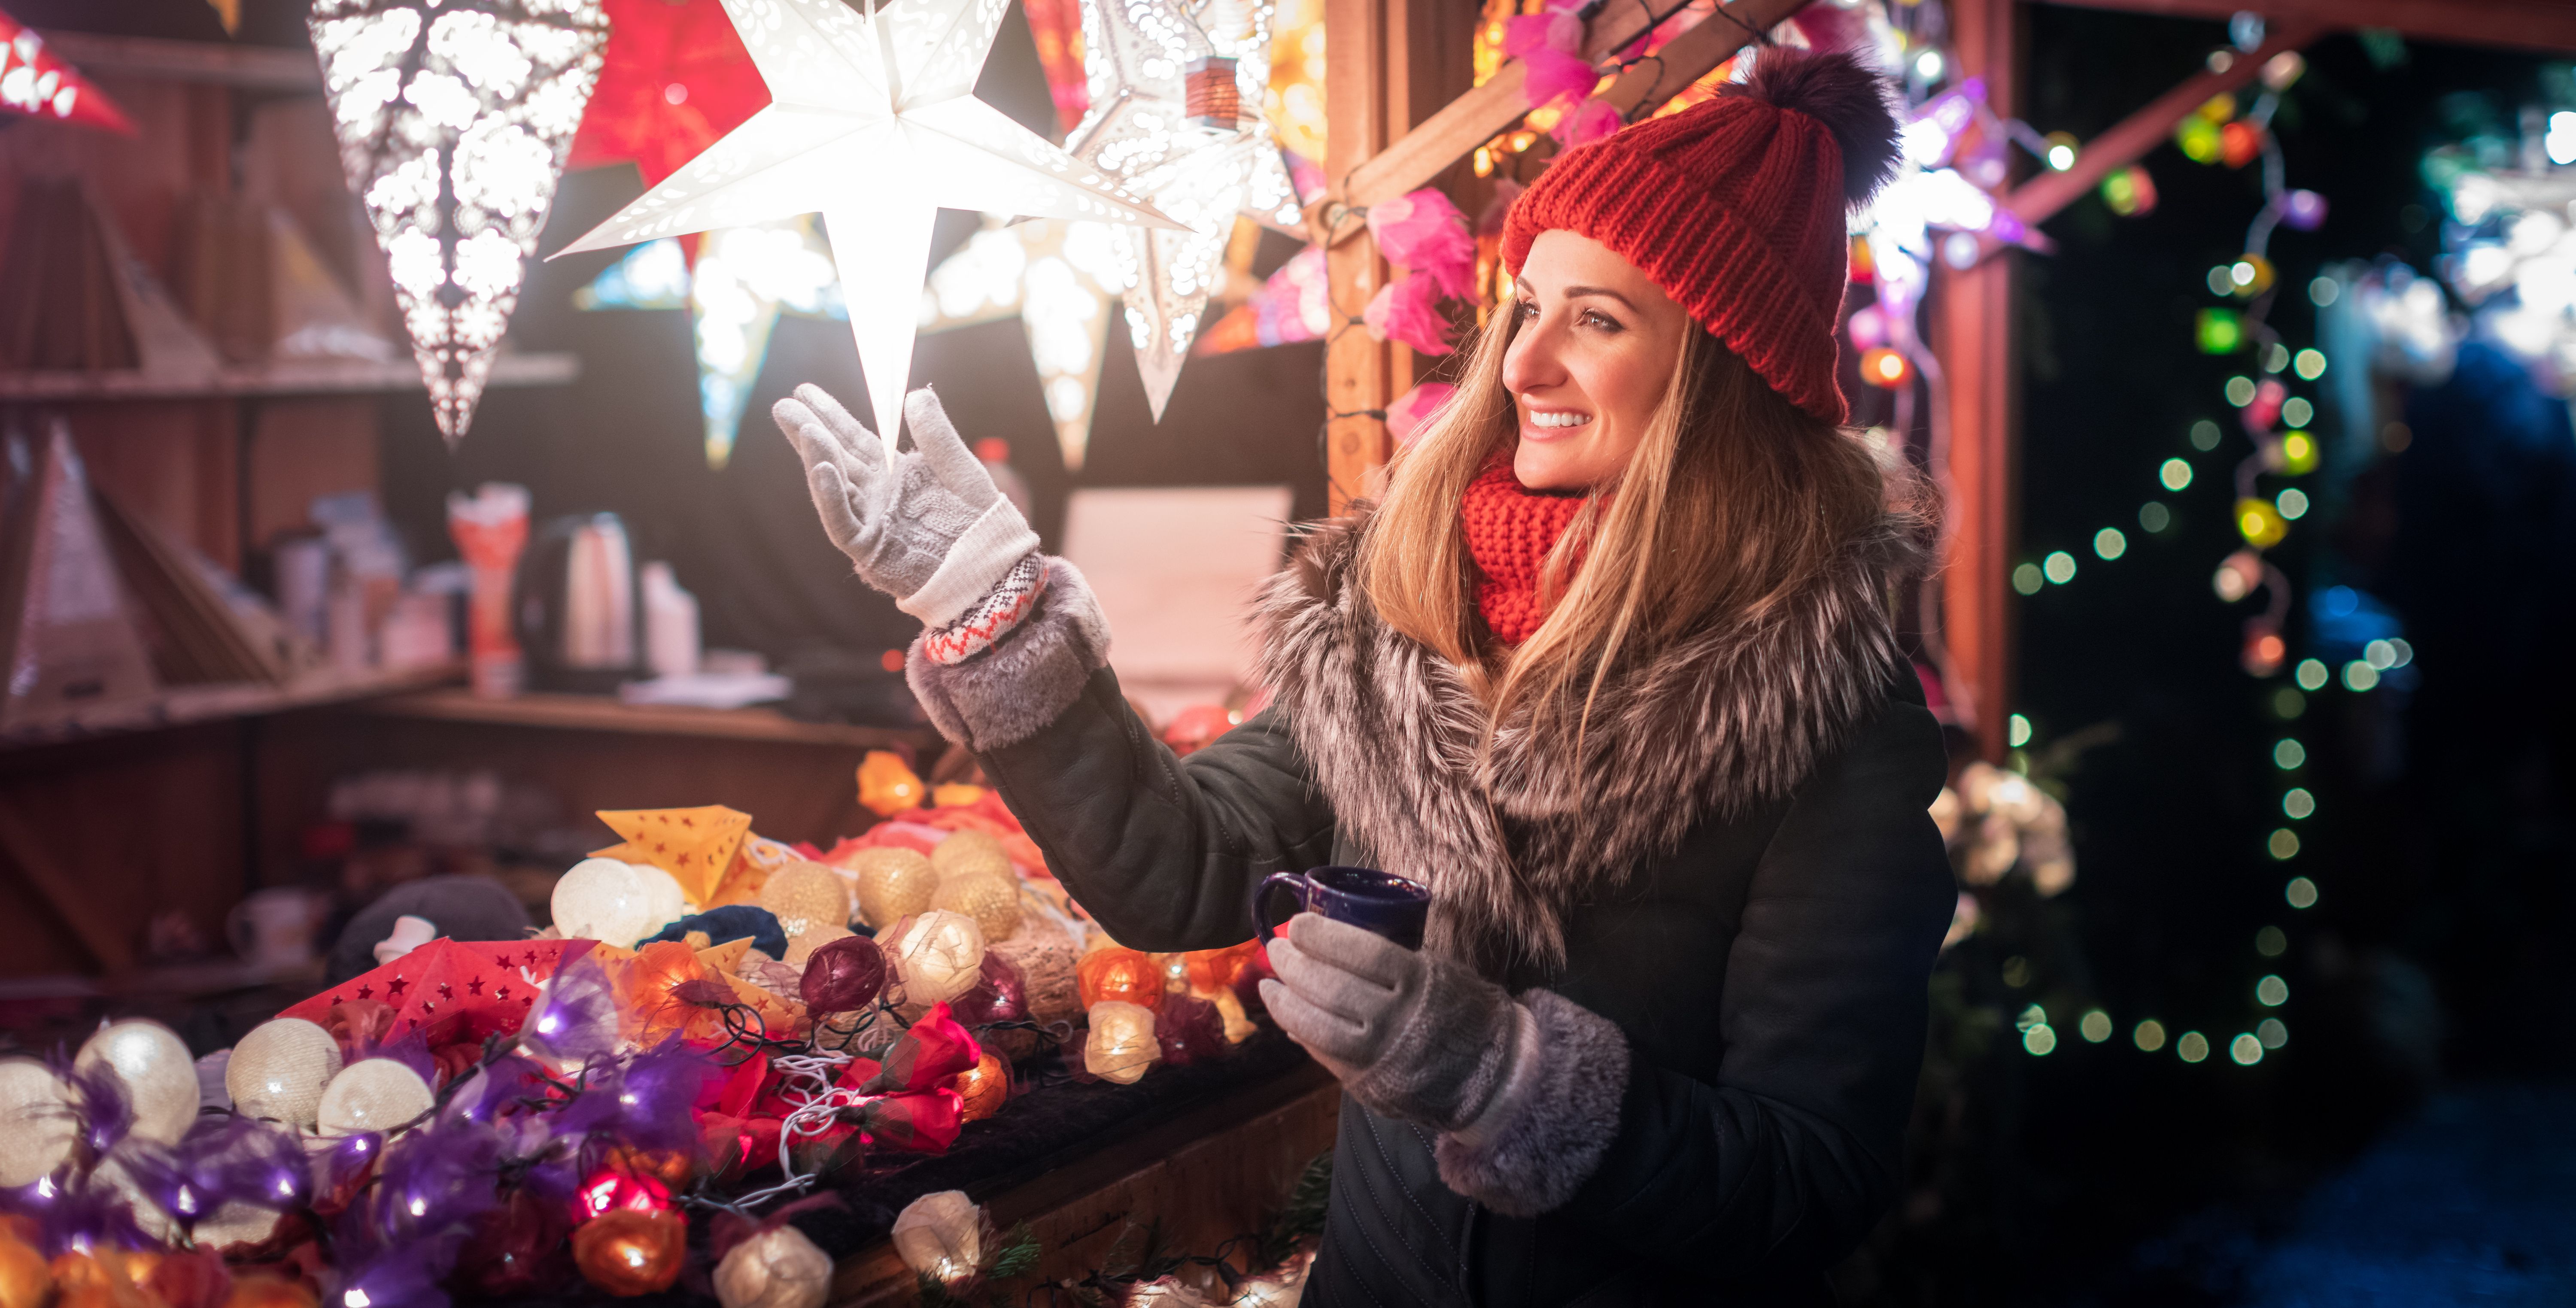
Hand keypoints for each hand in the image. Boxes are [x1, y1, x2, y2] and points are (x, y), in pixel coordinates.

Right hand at [772, 385, 1037, 626]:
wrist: (991, 569)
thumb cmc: (980, 523)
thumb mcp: (961, 471)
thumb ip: (938, 436)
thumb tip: (916, 393)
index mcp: (895, 475)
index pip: (855, 439)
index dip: (831, 415)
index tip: (805, 390)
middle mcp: (876, 496)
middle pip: (836, 459)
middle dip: (809, 432)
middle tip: (783, 406)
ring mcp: (871, 522)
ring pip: (835, 488)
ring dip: (817, 459)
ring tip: (805, 429)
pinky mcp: (871, 551)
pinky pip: (844, 523)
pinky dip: (831, 497)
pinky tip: (822, 469)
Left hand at [1260, 914, 1521, 1130]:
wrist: (1490, 1075)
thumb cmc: (1461, 1009)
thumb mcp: (1436, 970)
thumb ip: (1390, 958)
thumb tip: (1328, 943)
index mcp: (1418, 982)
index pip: (1361, 951)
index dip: (1323, 936)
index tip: (1299, 923)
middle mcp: (1395, 1019)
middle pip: (1330, 987)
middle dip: (1294, 965)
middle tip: (1276, 948)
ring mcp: (1378, 1055)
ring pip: (1316, 1025)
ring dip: (1284, 1001)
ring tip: (1269, 983)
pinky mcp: (1366, 1082)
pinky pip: (1322, 1054)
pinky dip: (1299, 1031)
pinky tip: (1285, 1015)